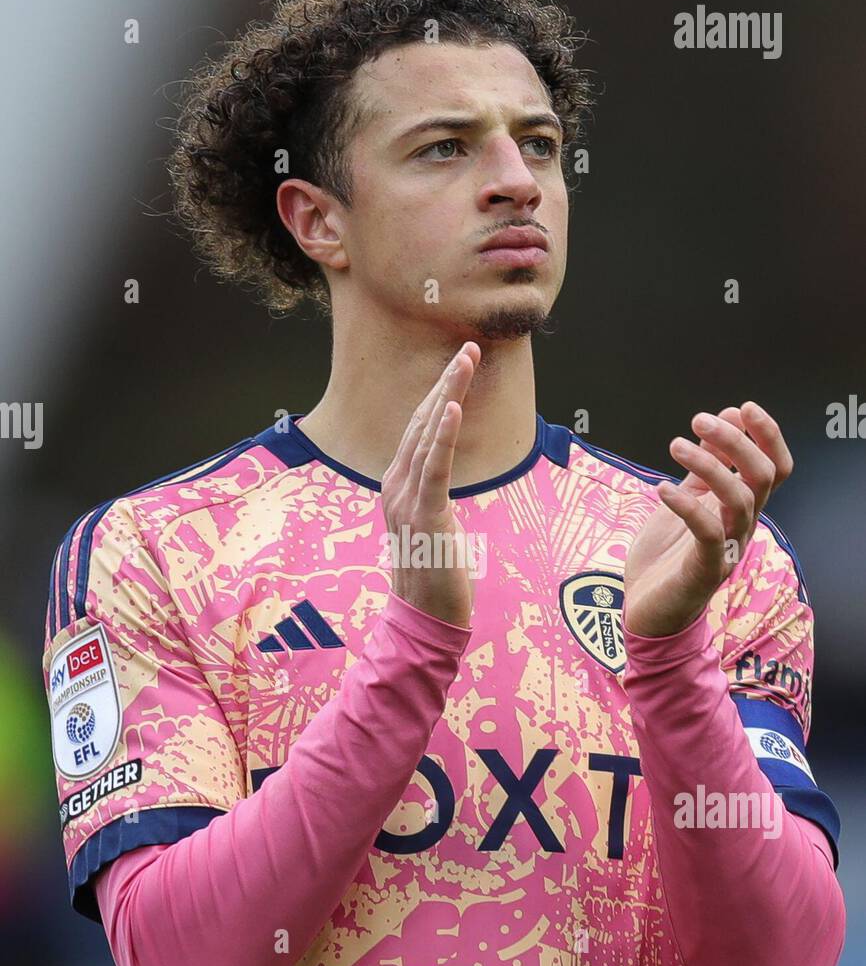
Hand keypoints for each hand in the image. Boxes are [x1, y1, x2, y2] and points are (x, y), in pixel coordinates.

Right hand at [381, 342, 479, 627]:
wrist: (425, 618)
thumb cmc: (434, 574)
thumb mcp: (432, 524)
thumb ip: (432, 496)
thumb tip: (441, 478)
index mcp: (398, 486)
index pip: (419, 430)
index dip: (439, 394)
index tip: (459, 364)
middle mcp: (396, 486)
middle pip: (422, 423)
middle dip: (446, 382)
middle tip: (468, 348)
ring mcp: (407, 500)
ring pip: (428, 436)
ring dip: (448, 394)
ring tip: (464, 361)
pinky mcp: (426, 515)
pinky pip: (434, 468)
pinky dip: (442, 434)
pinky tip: (451, 407)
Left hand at [623, 402, 793, 637]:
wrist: (648, 611)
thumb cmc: (666, 557)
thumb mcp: (684, 499)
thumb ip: (704, 466)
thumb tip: (724, 419)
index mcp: (739, 507)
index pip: (774, 468)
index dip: (767, 436)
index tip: (743, 407)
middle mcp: (741, 526)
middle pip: (762, 477)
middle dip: (736, 442)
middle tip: (700, 419)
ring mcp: (728, 549)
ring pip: (740, 501)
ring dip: (708, 466)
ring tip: (676, 445)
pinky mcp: (707, 570)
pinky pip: (708, 533)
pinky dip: (687, 506)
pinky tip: (661, 488)